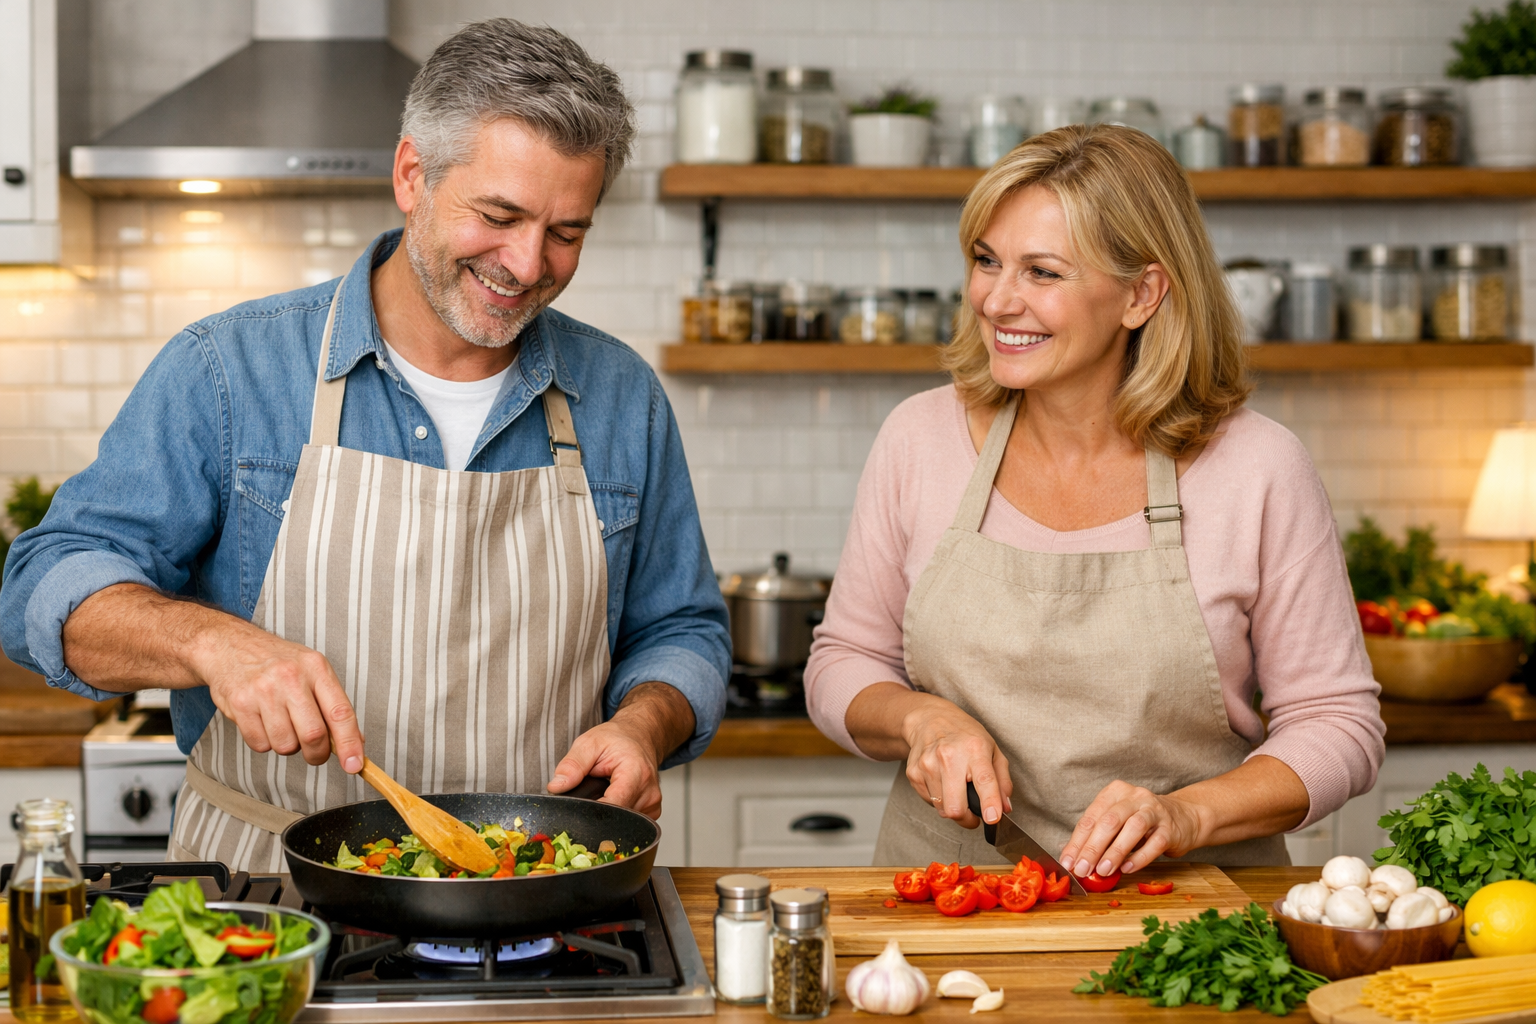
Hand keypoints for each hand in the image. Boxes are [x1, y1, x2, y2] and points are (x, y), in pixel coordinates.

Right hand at [191, 623, 363, 770]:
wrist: (230, 646)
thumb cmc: (276, 662)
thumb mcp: (311, 670)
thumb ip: (333, 703)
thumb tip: (354, 741)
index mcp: (316, 667)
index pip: (341, 712)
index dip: (350, 743)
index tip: (354, 765)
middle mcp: (291, 677)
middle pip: (313, 734)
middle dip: (317, 753)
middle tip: (315, 752)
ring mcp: (264, 690)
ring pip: (285, 744)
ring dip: (287, 745)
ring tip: (282, 725)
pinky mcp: (240, 704)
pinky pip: (260, 744)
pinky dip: (264, 742)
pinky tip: (263, 722)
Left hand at [548, 681, 694, 818]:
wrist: (639, 736)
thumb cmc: (617, 739)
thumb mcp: (589, 743)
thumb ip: (572, 765)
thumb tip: (556, 786)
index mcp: (635, 772)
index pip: (614, 806)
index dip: (592, 812)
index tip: (577, 810)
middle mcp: (648, 791)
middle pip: (617, 819)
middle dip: (596, 812)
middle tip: (588, 795)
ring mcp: (652, 803)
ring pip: (622, 823)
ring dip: (607, 814)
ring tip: (602, 793)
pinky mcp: (652, 811)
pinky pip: (631, 823)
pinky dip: (617, 814)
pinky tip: (613, 799)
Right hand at [899, 696, 1012, 830]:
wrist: (929, 719)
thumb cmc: (964, 735)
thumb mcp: (992, 749)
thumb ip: (1002, 780)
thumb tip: (1004, 807)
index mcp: (974, 749)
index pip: (984, 780)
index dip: (989, 802)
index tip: (992, 818)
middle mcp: (949, 756)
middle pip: (955, 807)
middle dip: (967, 819)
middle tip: (973, 814)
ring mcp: (927, 765)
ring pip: (942, 809)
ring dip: (952, 807)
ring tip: (956, 790)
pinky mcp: (913, 773)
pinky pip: (930, 802)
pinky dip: (939, 800)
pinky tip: (942, 783)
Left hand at [1059, 780, 1203, 877]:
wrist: (1183, 817)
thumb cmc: (1141, 822)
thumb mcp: (1117, 822)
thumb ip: (1097, 837)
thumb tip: (1072, 858)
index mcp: (1115, 792)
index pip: (1091, 817)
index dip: (1077, 841)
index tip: (1068, 862)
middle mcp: (1134, 797)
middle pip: (1109, 821)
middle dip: (1093, 847)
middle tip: (1082, 869)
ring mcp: (1154, 810)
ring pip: (1132, 828)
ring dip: (1115, 851)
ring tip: (1103, 870)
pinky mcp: (1171, 828)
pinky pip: (1155, 843)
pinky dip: (1139, 857)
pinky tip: (1127, 869)